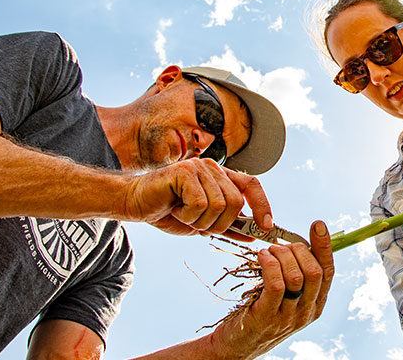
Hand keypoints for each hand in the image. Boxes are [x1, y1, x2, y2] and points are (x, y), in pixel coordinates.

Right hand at [122, 158, 271, 235]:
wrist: (135, 203)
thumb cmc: (168, 211)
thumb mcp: (204, 222)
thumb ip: (228, 225)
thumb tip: (254, 235)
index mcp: (221, 176)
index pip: (252, 185)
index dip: (263, 205)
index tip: (266, 228)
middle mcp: (213, 168)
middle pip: (235, 202)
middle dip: (220, 224)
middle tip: (200, 225)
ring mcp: (198, 167)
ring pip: (218, 206)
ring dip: (201, 222)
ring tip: (185, 215)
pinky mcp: (183, 172)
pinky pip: (200, 204)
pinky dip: (188, 216)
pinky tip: (176, 209)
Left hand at [213, 220, 334, 358]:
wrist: (236, 346)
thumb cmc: (260, 314)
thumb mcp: (286, 298)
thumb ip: (296, 276)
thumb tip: (300, 244)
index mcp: (315, 305)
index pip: (328, 272)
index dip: (324, 246)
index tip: (317, 225)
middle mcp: (306, 312)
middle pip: (314, 272)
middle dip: (298, 250)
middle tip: (280, 246)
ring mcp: (287, 317)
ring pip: (296, 277)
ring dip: (281, 256)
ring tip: (267, 252)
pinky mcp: (266, 317)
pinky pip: (276, 285)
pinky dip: (270, 265)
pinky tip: (262, 257)